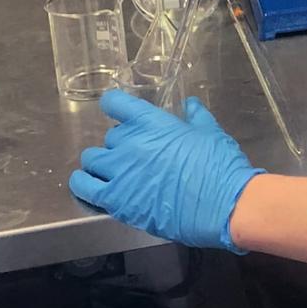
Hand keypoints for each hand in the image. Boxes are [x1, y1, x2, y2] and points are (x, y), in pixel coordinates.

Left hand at [70, 89, 261, 250]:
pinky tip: (88, 185)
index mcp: (152, 122)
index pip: (115, 103)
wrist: (223, 205)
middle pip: (108, 137)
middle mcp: (130, 143)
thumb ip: (196, 117)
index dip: (114, 106)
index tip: (117, 112)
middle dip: (119, 145)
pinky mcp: (116, 200)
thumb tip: (190, 104)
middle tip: (134, 157)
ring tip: (110, 173)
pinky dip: (83, 184)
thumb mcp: (211, 133)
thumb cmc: (221, 166)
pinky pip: (84, 188)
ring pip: (91, 160)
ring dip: (99, 164)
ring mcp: (120, 172)